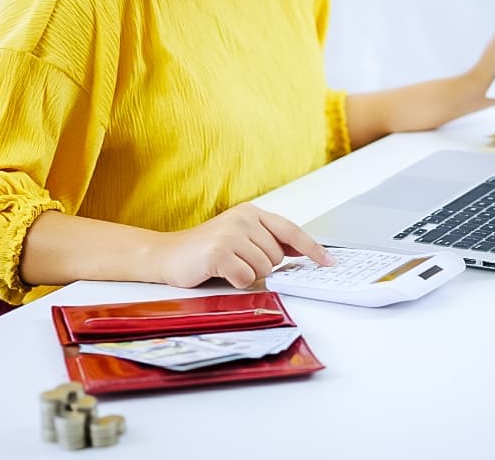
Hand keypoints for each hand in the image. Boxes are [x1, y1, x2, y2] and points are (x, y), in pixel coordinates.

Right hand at [151, 203, 335, 288]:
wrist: (166, 255)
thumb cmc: (206, 250)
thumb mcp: (240, 238)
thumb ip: (268, 241)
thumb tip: (302, 251)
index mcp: (251, 213)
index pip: (290, 230)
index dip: (312, 248)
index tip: (329, 262)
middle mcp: (243, 219)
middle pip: (277, 256)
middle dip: (262, 266)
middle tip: (237, 262)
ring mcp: (230, 234)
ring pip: (264, 269)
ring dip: (248, 275)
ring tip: (227, 266)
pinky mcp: (219, 252)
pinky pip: (246, 279)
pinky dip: (236, 282)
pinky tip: (220, 272)